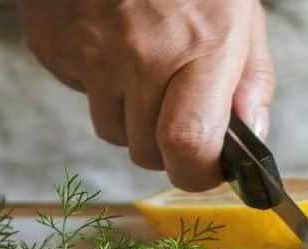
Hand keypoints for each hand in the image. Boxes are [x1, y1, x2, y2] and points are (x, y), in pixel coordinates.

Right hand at [17, 0, 273, 190]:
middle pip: (147, 152)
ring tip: (140, 64)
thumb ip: (251, 79)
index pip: (188, 145)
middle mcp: (145, 54)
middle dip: (164, 146)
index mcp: (204, 46)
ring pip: (110, 131)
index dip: (196, 173)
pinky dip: (95, 82)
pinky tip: (108, 41)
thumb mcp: (240, 12)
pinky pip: (79, 95)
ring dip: (128, 116)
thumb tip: (253, 138)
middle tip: (174, 105)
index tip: (206, 167)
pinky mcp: (54, 46)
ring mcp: (94, 53)